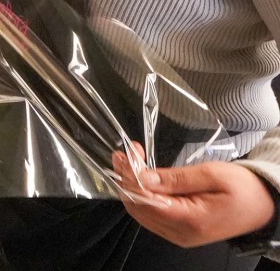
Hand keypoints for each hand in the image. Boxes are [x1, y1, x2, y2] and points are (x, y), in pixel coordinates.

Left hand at [112, 143, 274, 247]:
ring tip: (130, 161)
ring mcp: (179, 235)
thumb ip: (175, 178)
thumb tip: (143, 178)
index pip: (145, 202)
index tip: (126, 155)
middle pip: (138, 208)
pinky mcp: (180, 230)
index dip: (130, 178)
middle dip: (127, 180)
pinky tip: (141, 177)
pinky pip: (152, 214)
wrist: (265, 205)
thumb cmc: (244, 188)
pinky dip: (142, 194)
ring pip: (141, 212)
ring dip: (132, 186)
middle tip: (124, 154)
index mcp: (189, 221)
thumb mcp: (211, 175)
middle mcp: (180, 233)